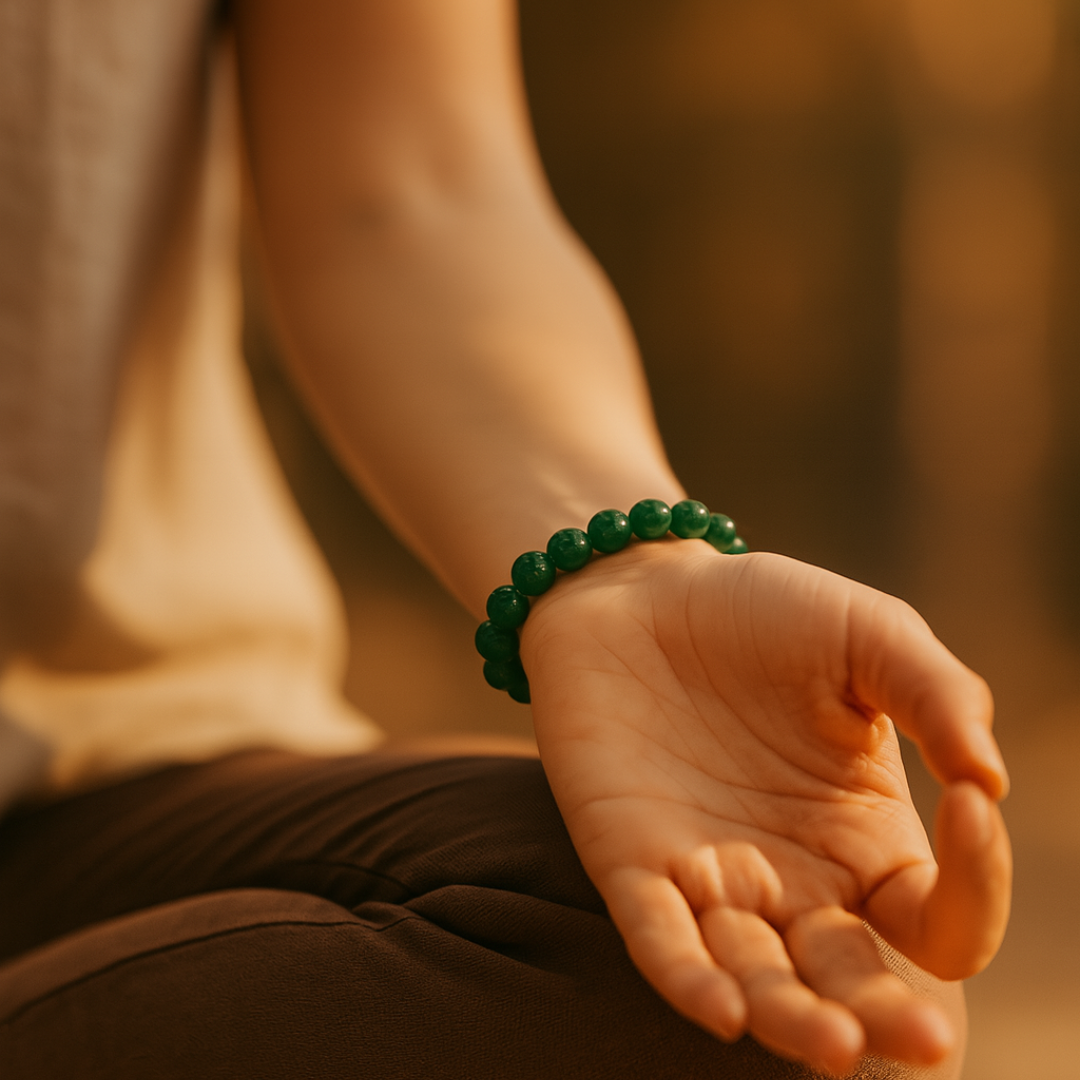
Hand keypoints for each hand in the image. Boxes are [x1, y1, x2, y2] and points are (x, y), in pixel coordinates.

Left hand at [522, 541, 1010, 1076]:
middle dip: (884, 1017)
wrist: (640, 588)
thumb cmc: (760, 611)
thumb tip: (990, 779)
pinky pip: (659, 938)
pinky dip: (686, 976)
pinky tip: (721, 1007)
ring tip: (828, 1039)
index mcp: (865, 836)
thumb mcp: (866, 634)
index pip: (939, 914)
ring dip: (789, 1015)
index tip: (967, 803)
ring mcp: (709, 876)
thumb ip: (935, 692)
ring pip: (756, 976)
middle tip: (920, 1040)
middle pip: (849, 979)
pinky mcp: (630, 861)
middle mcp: (793, 877)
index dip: (975, 879)